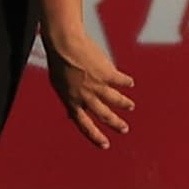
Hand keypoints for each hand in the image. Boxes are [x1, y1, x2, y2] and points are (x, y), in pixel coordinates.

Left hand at [43, 26, 133, 149]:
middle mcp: (86, 97)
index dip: (95, 136)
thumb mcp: (58, 85)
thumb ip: (68, 100)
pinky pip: (121, 81)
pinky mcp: (108, 74)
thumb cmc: (58, 61)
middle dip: (116, 124)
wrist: (65, 43)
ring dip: (124, 104)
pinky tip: (129, 83)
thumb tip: (70, 115)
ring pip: (115, 101)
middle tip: (124, 129)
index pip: (84, 125)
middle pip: (104, 115)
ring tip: (130, 106)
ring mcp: (97, 86)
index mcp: (72, 101)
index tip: (105, 144)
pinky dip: (126, 83)